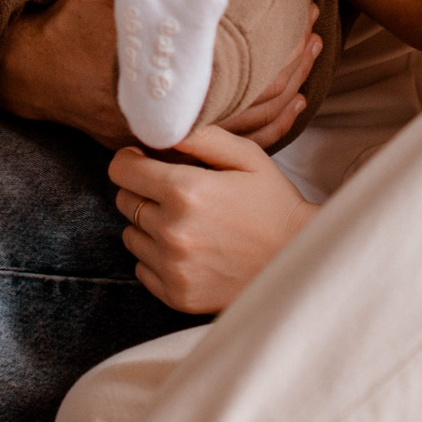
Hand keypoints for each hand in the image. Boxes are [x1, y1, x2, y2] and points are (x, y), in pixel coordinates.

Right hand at [0, 0, 320, 149]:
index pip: (245, 76)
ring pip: (246, 129)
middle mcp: (175, 119)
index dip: (285, 51)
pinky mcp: (169, 140)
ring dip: (284, 96)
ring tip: (308, 62)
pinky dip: (262, 127)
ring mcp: (173, 136)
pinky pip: (228, 144)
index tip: (308, 19)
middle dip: (293, 68)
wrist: (36, 73)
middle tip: (316, 35)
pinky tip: (283, 106)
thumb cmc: (72, 21)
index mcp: (168, 83)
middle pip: (256, 105)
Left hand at [112, 127, 318, 313]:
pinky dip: (156, 258)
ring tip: (185, 223)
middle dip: (142, 190)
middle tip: (174, 192)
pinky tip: (188, 250)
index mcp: (186, 191)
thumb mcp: (247, 157)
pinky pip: (142, 269)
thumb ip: (202, 136)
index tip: (145, 160)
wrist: (300, 262)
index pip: (122, 169)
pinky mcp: (177, 295)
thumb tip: (161, 126)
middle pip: (124, 200)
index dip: (131, 159)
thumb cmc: (273, 203)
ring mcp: (173, 267)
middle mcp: (172, 231)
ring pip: (131, 235)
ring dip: (148, 225)